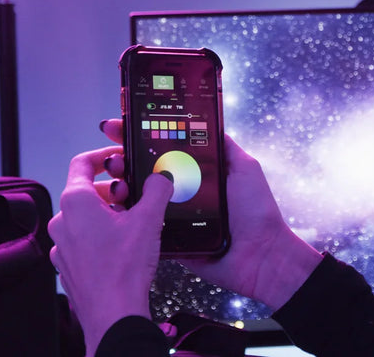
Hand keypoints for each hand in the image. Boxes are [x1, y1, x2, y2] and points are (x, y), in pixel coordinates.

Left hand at [48, 146, 173, 356]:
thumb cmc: (123, 269)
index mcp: (75, 202)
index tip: (118, 159)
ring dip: (107, 215)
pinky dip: (100, 237)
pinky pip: (82, 242)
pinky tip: (122, 248)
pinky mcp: (67, 266)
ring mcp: (62, 246)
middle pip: (85, 191)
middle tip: (135, 196)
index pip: (81, 162)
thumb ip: (156, 190)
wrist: (113, 314)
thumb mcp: (148, 220)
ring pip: (84, 218)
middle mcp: (62, 221)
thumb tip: (162, 177)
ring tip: (132, 223)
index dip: (103, 156)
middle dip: (112, 190)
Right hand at [99, 119, 323, 309]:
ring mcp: (169, 215)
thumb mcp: (244, 167)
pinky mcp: (166, 238)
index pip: (161, 148)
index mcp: (194, 173)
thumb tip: (207, 120)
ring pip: (136, 196)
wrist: (259, 254)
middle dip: (122, 158)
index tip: (120, 125)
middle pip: (141, 170)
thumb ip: (224, 145)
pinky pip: (141, 224)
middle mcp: (179, 191)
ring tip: (117, 179)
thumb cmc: (256, 211)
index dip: (138, 136)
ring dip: (120, 185)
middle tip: (113, 156)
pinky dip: (126, 214)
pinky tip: (117, 205)